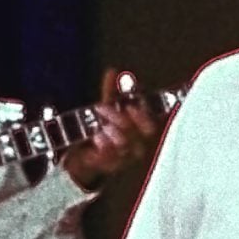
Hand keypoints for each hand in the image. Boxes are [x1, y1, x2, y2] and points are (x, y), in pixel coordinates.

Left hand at [63, 70, 162, 190]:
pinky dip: (103, 149)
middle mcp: (137, 146)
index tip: (129, 105)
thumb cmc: (104, 131)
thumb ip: (112, 92)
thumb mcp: (108, 109)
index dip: (142, 115)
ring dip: (112, 134)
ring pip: (124, 146)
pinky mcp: (111, 167)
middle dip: (121, 119)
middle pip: (137, 134)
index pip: (150, 125)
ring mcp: (125, 158)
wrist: (88, 157)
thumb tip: (113, 71)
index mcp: (141, 132)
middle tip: (101, 108)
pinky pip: (110, 159)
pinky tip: (97, 139)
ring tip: (99, 128)